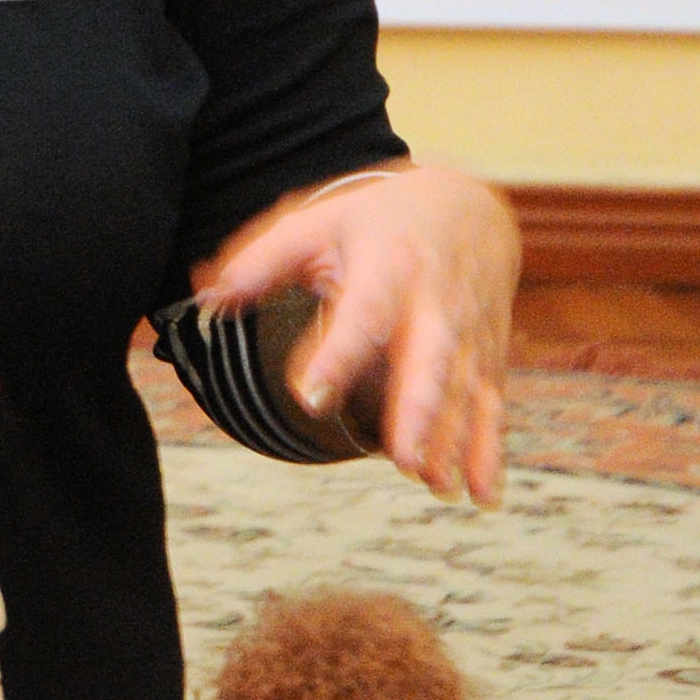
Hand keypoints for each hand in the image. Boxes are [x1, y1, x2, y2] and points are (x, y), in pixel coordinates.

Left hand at [200, 162, 519, 506]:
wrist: (468, 204)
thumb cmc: (375, 222)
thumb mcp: (315, 223)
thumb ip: (260, 262)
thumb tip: (206, 297)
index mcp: (387, 265)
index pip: (363, 313)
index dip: (339, 354)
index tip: (310, 396)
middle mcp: (435, 301)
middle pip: (432, 359)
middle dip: (421, 411)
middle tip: (404, 459)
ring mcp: (468, 332)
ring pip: (466, 391)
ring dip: (455, 442)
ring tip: (436, 487)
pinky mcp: (488, 356)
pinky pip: (492, 406)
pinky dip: (491, 451)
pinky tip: (482, 495)